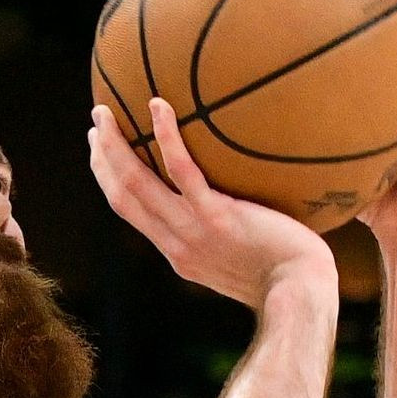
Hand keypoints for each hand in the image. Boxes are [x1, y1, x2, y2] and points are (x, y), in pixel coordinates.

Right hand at [89, 96, 335, 309]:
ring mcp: (193, 231)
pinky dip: (166, 137)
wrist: (299, 292)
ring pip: (137, 184)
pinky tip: (158, 106)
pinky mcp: (217, 217)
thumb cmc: (286, 273)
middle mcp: (176, 243)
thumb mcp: (240, 261)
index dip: (109, 177)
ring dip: (115, 145)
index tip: (101, 149)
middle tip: (97, 120)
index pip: (130, 211)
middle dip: (103, 156)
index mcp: (177, 252)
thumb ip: (224, 237)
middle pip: (123, 195)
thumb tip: (232, 208)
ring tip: (107, 111)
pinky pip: (183, 172)